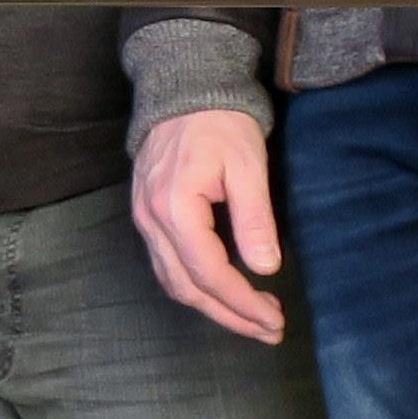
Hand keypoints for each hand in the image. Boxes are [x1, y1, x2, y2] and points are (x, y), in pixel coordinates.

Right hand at [130, 108, 288, 343]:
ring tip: (250, 317)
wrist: (184, 88)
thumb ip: (255, 219)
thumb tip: (266, 267)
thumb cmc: (220, 123)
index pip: (210, 273)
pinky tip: (220, 291)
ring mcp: (143, 219)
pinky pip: (165, 265)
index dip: (243, 303)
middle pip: (187, 288)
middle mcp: (151, 221)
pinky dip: (193, 286)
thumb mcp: (248, 167)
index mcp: (175, 209)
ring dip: (211, 306)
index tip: (274, 319)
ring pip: (172, 281)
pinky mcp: (145, 215)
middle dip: (229, 315)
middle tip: (268, 330)